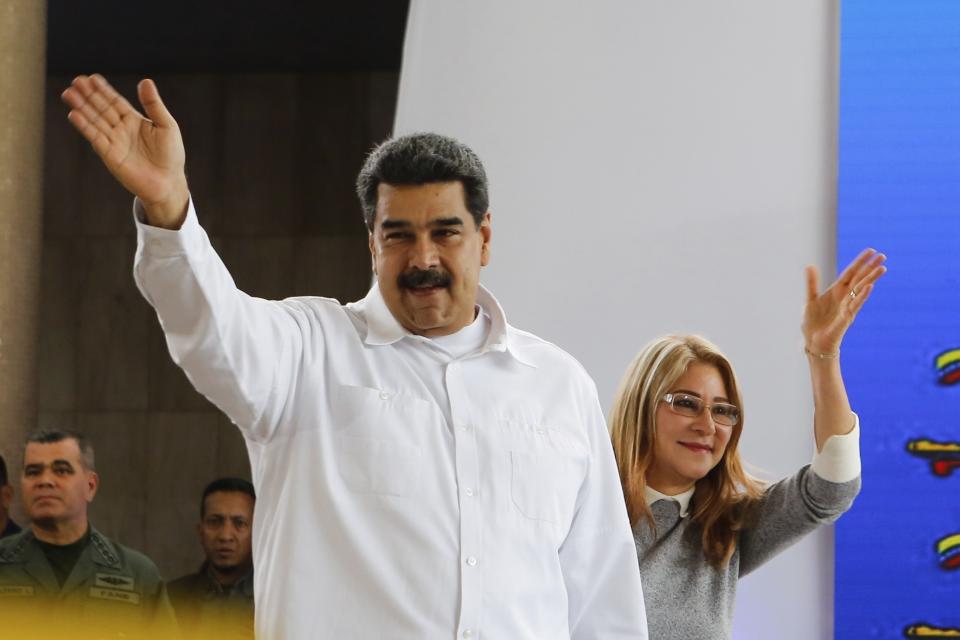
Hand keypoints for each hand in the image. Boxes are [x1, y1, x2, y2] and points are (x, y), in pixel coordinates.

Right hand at [61, 74, 188, 227]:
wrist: (168, 182)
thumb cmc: (171, 155)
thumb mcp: (166, 125)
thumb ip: (153, 104)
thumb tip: (145, 81)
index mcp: (134, 121)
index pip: (115, 102)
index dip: (103, 90)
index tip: (91, 78)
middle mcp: (121, 130)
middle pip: (101, 108)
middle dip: (88, 95)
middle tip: (76, 81)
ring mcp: (114, 142)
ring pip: (95, 121)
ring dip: (82, 107)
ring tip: (69, 94)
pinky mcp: (110, 155)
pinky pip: (95, 138)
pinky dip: (85, 126)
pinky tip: (74, 115)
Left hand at [802, 248, 886, 354]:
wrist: (814, 342)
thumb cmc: (814, 322)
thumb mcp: (810, 299)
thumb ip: (812, 283)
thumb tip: (810, 265)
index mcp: (836, 291)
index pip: (850, 273)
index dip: (860, 262)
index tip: (871, 250)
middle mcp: (845, 297)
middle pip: (860, 279)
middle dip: (870, 267)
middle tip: (883, 255)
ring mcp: (848, 307)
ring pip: (862, 290)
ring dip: (871, 278)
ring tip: (882, 268)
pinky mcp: (847, 318)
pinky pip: (856, 304)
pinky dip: (862, 295)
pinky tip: (870, 286)